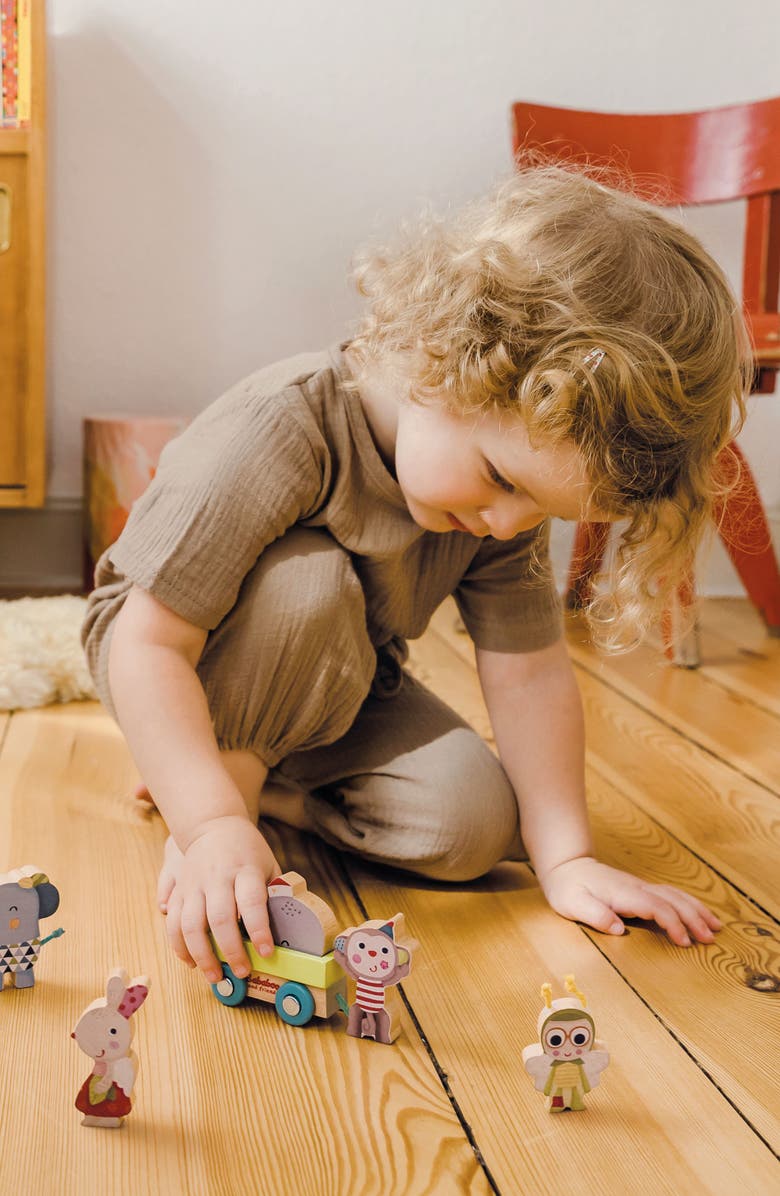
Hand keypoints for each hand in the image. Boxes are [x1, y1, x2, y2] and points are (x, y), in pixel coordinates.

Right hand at [165, 815, 279, 983]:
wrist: (213, 824)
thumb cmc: (247, 850)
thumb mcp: (267, 864)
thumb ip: (274, 893)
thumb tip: (285, 927)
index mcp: (245, 869)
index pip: (252, 902)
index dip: (259, 930)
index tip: (266, 952)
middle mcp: (218, 877)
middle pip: (220, 918)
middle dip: (230, 950)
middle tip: (241, 971)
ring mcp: (194, 884)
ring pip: (190, 925)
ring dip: (202, 955)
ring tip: (215, 976)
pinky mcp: (179, 890)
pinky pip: (173, 923)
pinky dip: (180, 947)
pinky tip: (191, 962)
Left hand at [540, 856, 721, 946]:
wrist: (567, 866)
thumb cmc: (568, 888)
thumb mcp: (572, 904)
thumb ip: (595, 915)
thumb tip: (620, 929)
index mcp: (623, 893)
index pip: (656, 906)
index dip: (673, 924)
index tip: (684, 942)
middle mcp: (637, 887)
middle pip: (673, 900)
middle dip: (694, 918)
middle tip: (710, 939)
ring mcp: (641, 886)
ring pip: (676, 895)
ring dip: (696, 910)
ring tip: (716, 927)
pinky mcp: (641, 889)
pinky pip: (671, 894)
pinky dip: (688, 903)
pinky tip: (698, 912)